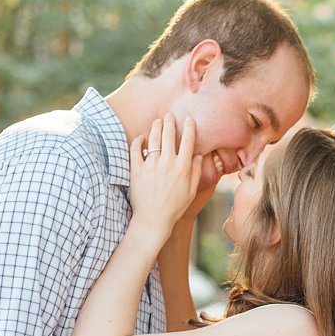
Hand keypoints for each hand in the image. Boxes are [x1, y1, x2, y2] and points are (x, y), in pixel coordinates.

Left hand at [129, 114, 202, 231]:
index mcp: (182, 168)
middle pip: (169, 135)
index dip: (189, 127)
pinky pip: (136, 150)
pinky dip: (138, 141)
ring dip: (156, 127)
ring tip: (157, 121)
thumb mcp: (191, 191)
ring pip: (153, 139)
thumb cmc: (174, 208)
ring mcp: (151, 166)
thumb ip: (195, 172)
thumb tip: (198, 155)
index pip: (188, 141)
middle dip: (170, 122)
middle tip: (169, 116)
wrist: (153, 220)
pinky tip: (141, 138)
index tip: (189, 119)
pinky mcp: (137, 170)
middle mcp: (167, 164)